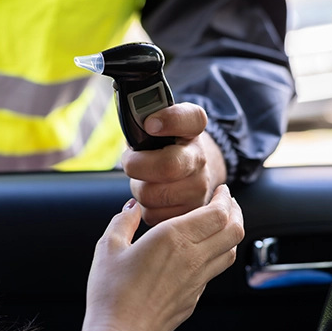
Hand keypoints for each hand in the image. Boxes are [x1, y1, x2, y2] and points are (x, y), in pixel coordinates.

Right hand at [82, 185, 243, 330]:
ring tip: (220, 225)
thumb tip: (132, 208)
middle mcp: (192, 258)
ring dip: (230, 234)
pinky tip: (201, 253)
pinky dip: (216, 255)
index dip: (225, 198)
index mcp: (173, 238)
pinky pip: (214, 271)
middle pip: (234, 230)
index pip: (218, 213)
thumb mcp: (108, 247)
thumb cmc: (111, 293)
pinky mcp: (194, 299)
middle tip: (228, 203)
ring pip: (230, 252)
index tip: (222, 190)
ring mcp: (197, 281)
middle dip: (235, 212)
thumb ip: (123, 221)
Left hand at [122, 103, 226, 225]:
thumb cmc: (162, 145)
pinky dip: (144, 207)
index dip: (170, 120)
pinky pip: (153, 214)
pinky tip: (152, 195)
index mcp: (192, 128)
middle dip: (137, 165)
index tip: (150, 124)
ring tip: (144, 179)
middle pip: (167, 166)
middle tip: (131, 162)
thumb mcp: (157, 123)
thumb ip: (143, 116)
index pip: (192, 118)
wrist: (188, 171)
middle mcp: (201, 158)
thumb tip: (130, 121)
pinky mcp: (190, 212)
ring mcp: (200, 188)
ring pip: (153, 194)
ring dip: (138, 188)